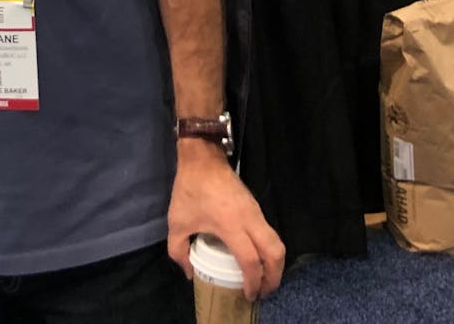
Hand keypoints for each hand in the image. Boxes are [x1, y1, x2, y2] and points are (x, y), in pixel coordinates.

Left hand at [167, 140, 285, 300]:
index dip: (252, 281)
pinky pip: (270, 233)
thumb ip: (178, 250)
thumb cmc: (189, 190)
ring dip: (275, 264)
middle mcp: (250, 220)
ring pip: (277, 243)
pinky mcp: (256, 207)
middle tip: (265, 292)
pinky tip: (259, 258)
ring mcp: (256, 212)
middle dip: (273, 277)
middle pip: (274, 253)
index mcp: (231, 225)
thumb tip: (190, 272)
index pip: (250, 260)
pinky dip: (270, 250)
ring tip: (265, 279)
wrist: (202, 159)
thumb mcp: (177, 222)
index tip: (249, 295)